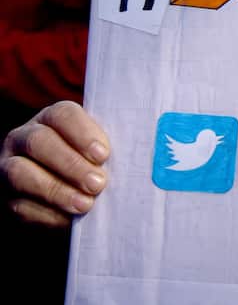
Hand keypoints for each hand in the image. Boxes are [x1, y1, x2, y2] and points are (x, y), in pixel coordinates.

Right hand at [0, 101, 109, 227]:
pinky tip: (69, 219)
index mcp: (51, 119)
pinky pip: (20, 205)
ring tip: (85, 204)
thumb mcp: (98, 150)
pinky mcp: (7, 198)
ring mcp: (8, 166)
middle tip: (98, 184)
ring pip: (21, 174)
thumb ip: (105, 150)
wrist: (70, 191)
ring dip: (56, 191)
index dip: (82, 133)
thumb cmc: (92, 163)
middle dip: (71, 164)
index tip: (103, 154)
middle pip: (39, 142)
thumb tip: (129, 158)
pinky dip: (47, 213)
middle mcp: (24, 137)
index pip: (62, 115)